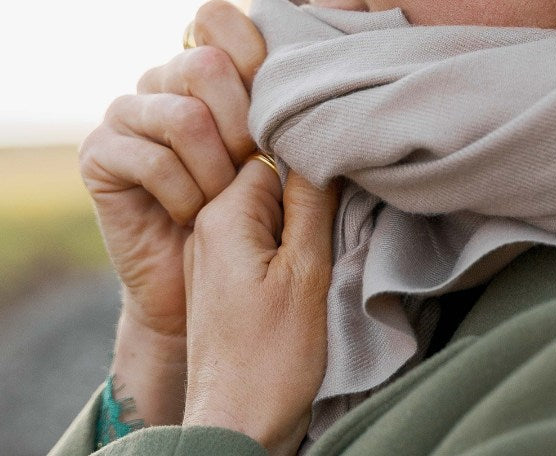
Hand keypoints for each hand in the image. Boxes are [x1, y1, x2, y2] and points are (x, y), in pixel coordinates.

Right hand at [78, 0, 265, 423]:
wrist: (205, 281)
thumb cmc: (258, 207)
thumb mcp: (283, 145)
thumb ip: (289, 98)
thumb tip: (318, 50)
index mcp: (207, 60)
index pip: (217, 16)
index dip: (253, 54)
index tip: (278, 106)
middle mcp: (162, 77)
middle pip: (207, 66)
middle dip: (243, 125)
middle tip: (253, 166)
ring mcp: (127, 111)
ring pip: (185, 118)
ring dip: (216, 170)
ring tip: (223, 198)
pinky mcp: (99, 151)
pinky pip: (152, 160)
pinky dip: (185, 195)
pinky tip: (190, 215)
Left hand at [184, 159, 337, 455]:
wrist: (236, 428)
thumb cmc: (274, 357)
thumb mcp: (306, 270)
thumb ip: (311, 201)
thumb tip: (319, 142)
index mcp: (222, 215)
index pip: (271, 151)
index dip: (310, 165)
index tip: (337, 192)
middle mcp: (205, 226)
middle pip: (267, 178)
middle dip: (305, 195)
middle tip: (332, 228)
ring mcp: (208, 254)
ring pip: (264, 209)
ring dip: (297, 223)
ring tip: (317, 255)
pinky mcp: (217, 279)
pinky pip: (255, 238)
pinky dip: (282, 246)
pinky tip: (300, 273)